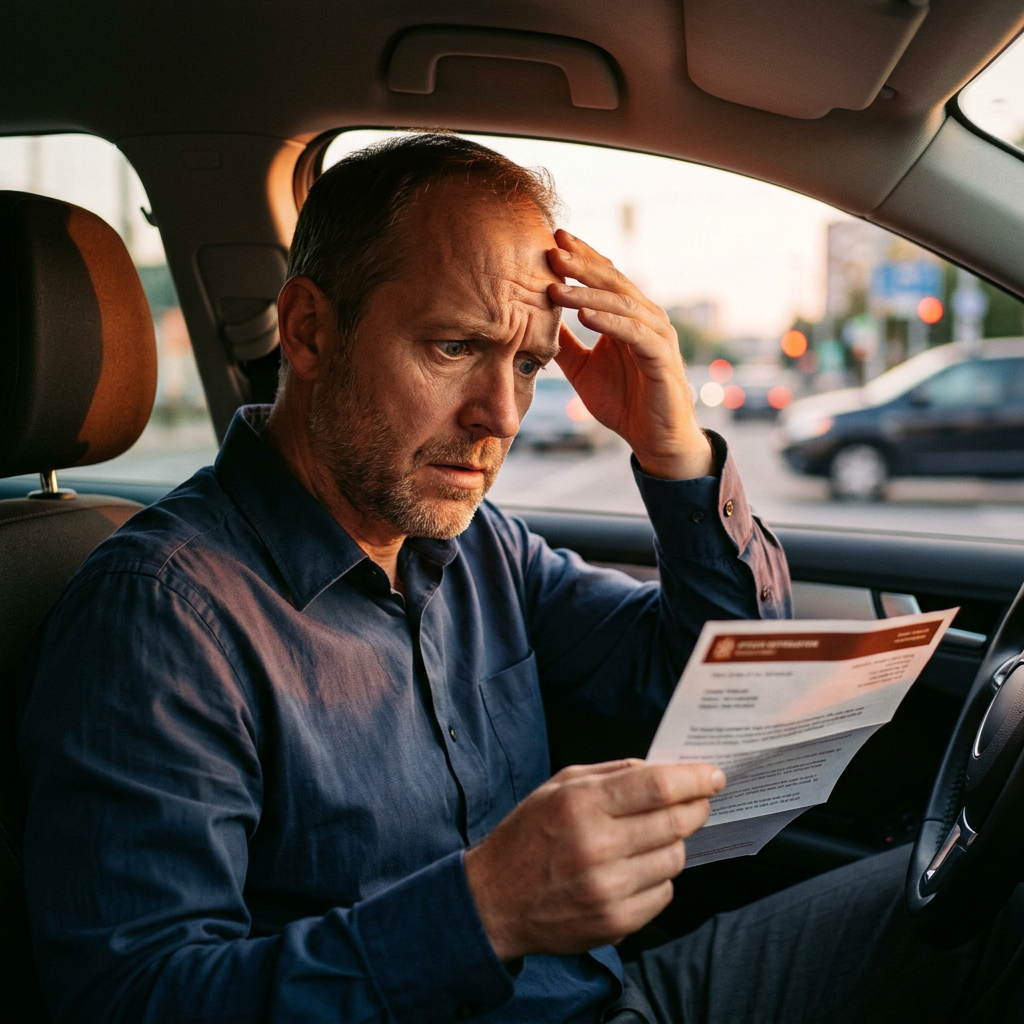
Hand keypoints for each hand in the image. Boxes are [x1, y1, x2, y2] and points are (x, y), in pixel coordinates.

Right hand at [464, 758, 724, 960]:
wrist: (494, 901)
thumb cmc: (528, 836)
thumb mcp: (558, 786)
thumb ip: (611, 773)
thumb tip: (662, 769)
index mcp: (581, 804)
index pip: (657, 787)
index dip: (694, 779)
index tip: (713, 775)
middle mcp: (597, 846)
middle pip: (675, 823)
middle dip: (696, 807)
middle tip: (698, 801)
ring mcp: (608, 889)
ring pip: (675, 858)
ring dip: (674, 843)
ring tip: (653, 837)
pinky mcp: (616, 923)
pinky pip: (664, 893)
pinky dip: (659, 877)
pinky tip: (636, 869)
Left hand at [547, 230, 713, 479]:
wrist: (654, 440)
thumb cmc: (623, 402)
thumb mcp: (582, 369)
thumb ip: (565, 343)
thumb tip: (536, 321)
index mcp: (628, 316)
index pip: (604, 277)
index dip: (581, 257)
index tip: (552, 240)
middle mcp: (646, 318)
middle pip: (613, 281)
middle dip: (582, 264)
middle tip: (553, 249)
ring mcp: (657, 336)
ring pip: (621, 303)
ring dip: (587, 292)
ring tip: (557, 284)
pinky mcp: (662, 358)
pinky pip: (634, 334)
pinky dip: (609, 322)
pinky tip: (584, 315)